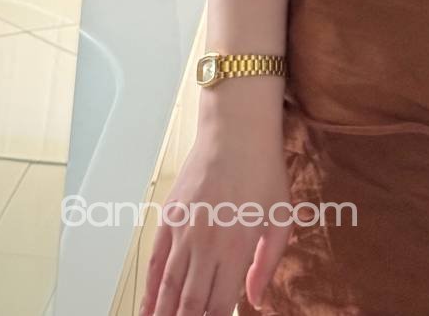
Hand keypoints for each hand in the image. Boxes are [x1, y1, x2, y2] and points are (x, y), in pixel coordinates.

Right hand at [137, 126, 289, 315]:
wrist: (236, 130)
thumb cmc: (264, 172)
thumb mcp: (281, 217)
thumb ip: (267, 264)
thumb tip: (255, 302)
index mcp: (237, 247)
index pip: (220, 305)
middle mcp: (206, 244)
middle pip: (190, 302)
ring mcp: (183, 231)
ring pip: (168, 287)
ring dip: (163, 314)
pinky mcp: (168, 218)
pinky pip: (155, 262)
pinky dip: (149, 289)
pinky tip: (148, 308)